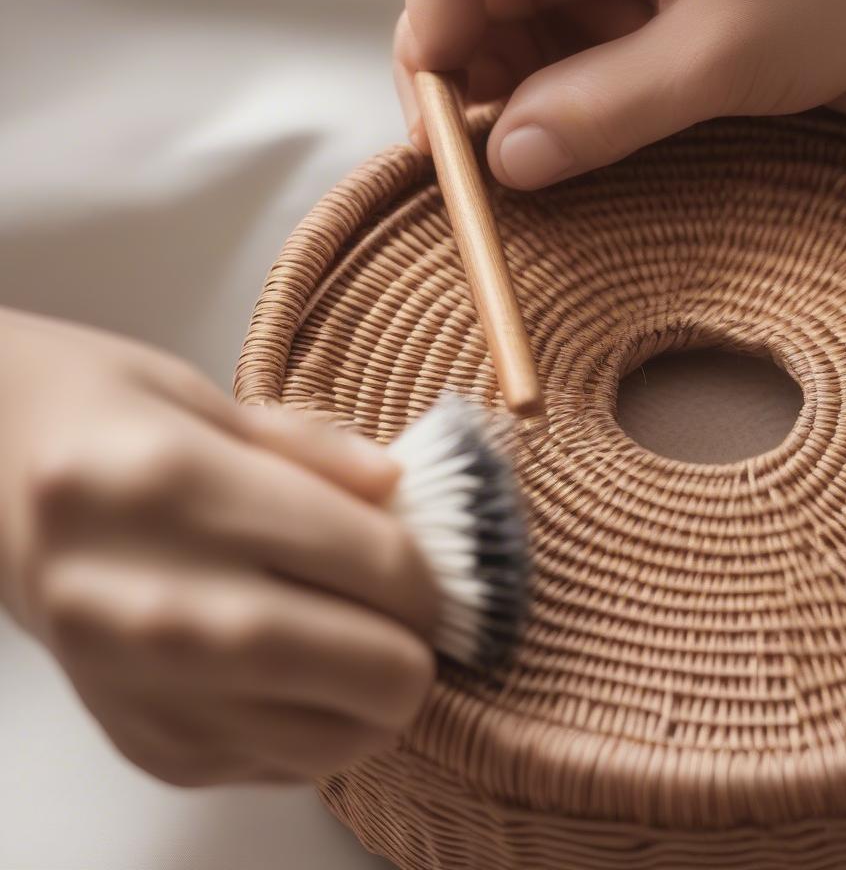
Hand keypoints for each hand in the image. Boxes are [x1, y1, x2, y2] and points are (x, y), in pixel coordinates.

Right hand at [0, 309, 438, 784]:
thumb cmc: (96, 418)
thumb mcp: (202, 394)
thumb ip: (314, 449)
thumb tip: (402, 494)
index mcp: (178, 491)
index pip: (376, 564)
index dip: (433, 570)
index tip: (436, 564)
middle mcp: (152, 604)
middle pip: (369, 670)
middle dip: (420, 642)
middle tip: (411, 608)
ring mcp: (142, 690)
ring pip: (338, 740)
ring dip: (379, 695)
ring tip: (364, 639)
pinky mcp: (143, 742)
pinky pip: (283, 764)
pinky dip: (322, 724)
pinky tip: (301, 669)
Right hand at [395, 0, 845, 188]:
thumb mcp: (716, 57)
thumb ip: (596, 112)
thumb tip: (503, 162)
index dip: (433, 41)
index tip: (440, 133)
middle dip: (474, 76)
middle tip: (484, 163)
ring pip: (522, 16)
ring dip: (517, 91)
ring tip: (533, 157)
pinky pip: (571, 35)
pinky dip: (561, 89)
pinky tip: (571, 134)